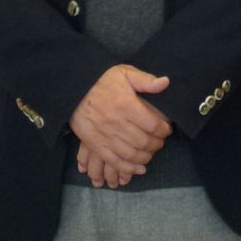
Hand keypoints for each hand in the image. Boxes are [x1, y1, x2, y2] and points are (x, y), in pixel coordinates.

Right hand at [69, 64, 171, 187]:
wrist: (74, 90)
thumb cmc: (102, 81)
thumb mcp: (124, 73)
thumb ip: (145, 80)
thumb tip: (166, 82)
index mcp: (126, 105)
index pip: (152, 125)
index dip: (164, 130)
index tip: (167, 129)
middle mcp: (116, 123)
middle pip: (143, 142)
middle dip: (156, 144)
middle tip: (160, 141)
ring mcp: (105, 136)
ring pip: (131, 155)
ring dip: (145, 157)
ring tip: (150, 153)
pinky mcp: (96, 145)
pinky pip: (114, 161)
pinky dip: (128, 168)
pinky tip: (138, 168)